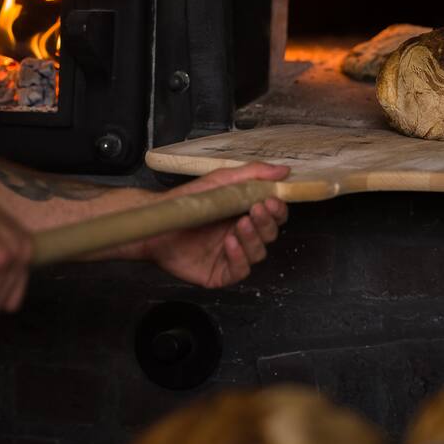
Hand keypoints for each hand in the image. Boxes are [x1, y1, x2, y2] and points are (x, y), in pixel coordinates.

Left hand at [144, 162, 289, 287]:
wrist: (159, 220)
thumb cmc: (189, 200)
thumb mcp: (222, 180)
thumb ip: (254, 173)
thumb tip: (284, 170)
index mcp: (246, 214)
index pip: (273, 216)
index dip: (277, 210)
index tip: (272, 201)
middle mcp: (242, 236)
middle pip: (269, 235)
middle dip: (266, 223)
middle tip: (256, 211)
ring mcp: (232, 255)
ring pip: (258, 253)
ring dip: (253, 239)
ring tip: (240, 225)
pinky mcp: (219, 273)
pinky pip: (239, 271)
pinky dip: (239, 258)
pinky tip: (230, 243)